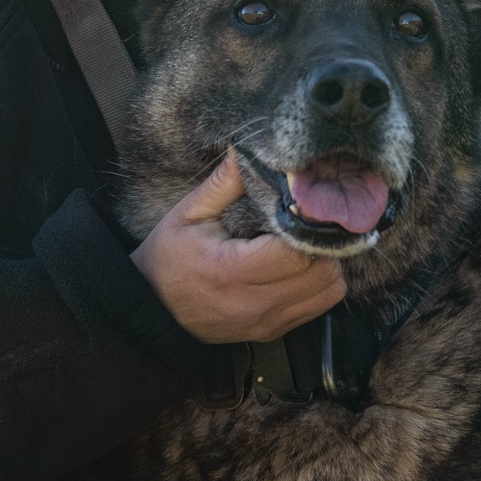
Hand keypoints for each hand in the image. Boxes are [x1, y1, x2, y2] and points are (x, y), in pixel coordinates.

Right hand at [131, 150, 344, 342]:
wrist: (152, 310)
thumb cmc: (168, 258)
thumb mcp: (188, 215)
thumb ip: (224, 183)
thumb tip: (246, 148)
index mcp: (231, 270)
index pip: (296, 253)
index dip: (308, 227)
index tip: (301, 209)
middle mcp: (253, 303)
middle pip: (321, 273)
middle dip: (321, 244)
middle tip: (305, 226)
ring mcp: (265, 322)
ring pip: (329, 292)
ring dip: (325, 266)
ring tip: (302, 248)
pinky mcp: (271, 332)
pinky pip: (318, 308)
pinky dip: (318, 286)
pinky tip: (298, 270)